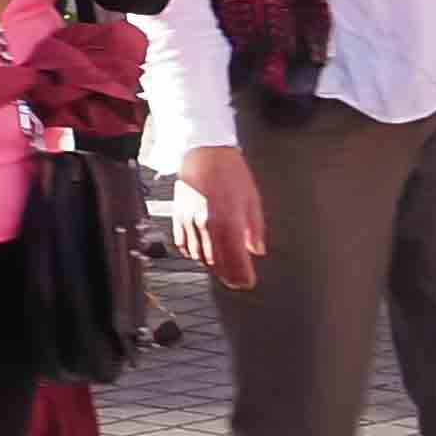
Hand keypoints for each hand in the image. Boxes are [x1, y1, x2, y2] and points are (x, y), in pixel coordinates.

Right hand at [172, 143, 263, 291]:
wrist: (204, 152)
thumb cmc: (230, 171)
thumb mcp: (252, 199)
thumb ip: (255, 229)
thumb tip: (257, 250)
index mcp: (228, 221)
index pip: (235, 260)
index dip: (242, 276)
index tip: (248, 283)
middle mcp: (206, 225)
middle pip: (216, 263)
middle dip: (228, 275)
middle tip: (237, 281)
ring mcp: (189, 222)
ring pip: (199, 256)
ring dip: (212, 266)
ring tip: (223, 268)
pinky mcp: (178, 217)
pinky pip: (184, 245)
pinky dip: (194, 254)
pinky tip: (203, 254)